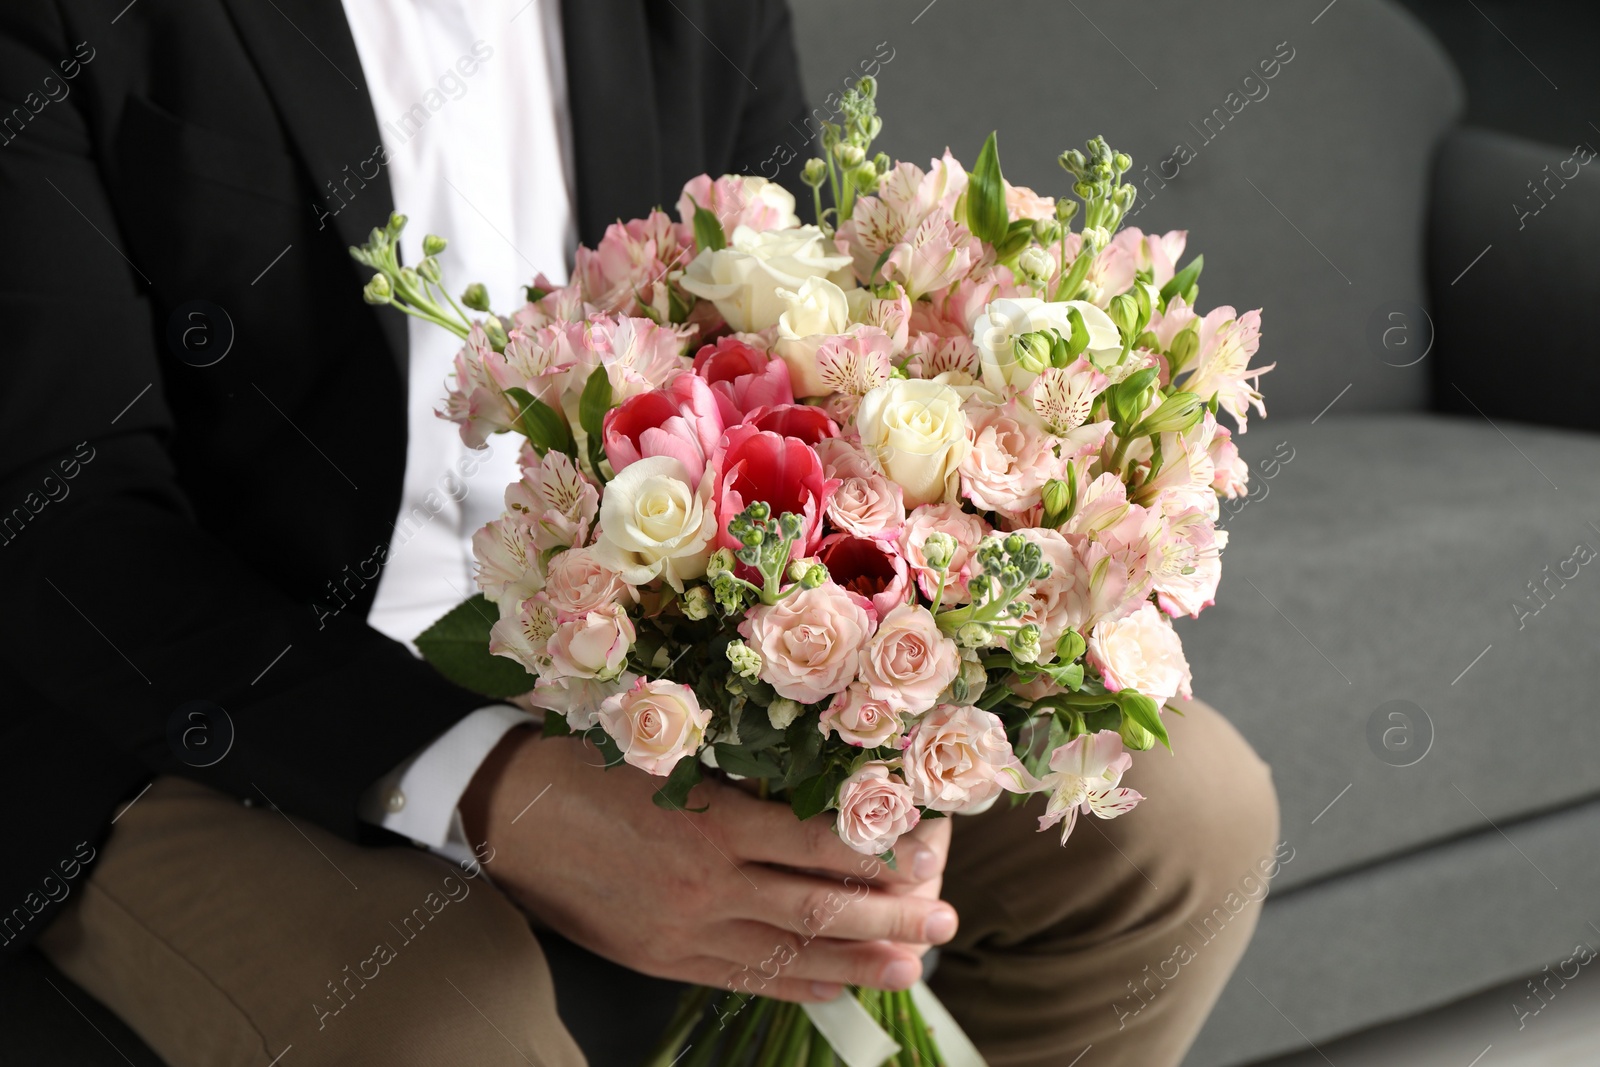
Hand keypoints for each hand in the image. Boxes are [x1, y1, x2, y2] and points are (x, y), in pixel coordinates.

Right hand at [460, 728, 957, 1003]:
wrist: (504, 809)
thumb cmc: (588, 762)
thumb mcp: (670, 751)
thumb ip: (740, 779)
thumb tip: (818, 792)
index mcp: (712, 821)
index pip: (820, 845)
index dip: (882, 855)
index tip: (929, 855)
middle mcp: (707, 884)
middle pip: (819, 909)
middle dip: (892, 921)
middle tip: (947, 925)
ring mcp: (683, 929)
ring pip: (788, 952)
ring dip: (858, 963)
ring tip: (912, 968)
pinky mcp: (660, 957)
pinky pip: (741, 978)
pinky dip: (793, 983)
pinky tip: (833, 985)